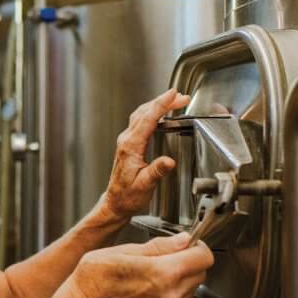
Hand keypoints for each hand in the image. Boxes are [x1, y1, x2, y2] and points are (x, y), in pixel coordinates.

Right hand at [55, 232, 213, 297]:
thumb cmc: (95, 277)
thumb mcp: (124, 250)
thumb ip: (160, 246)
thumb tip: (183, 240)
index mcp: (163, 273)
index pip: (204, 257)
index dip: (197, 247)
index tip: (188, 245)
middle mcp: (169, 296)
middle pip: (201, 274)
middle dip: (189, 263)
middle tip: (167, 258)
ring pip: (191, 290)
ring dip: (180, 280)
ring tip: (153, 275)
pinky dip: (169, 296)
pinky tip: (149, 291)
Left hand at [100, 89, 190, 222]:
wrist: (116, 203)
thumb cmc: (128, 196)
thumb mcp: (145, 185)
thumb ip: (157, 171)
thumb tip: (169, 161)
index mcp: (130, 147)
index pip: (147, 119)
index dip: (161, 105)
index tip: (173, 94)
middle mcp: (127, 141)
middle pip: (144, 112)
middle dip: (163, 101)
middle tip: (182, 97)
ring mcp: (127, 141)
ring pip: (142, 115)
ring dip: (158, 105)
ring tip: (176, 101)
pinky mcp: (129, 144)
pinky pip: (141, 122)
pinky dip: (153, 113)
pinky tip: (162, 114)